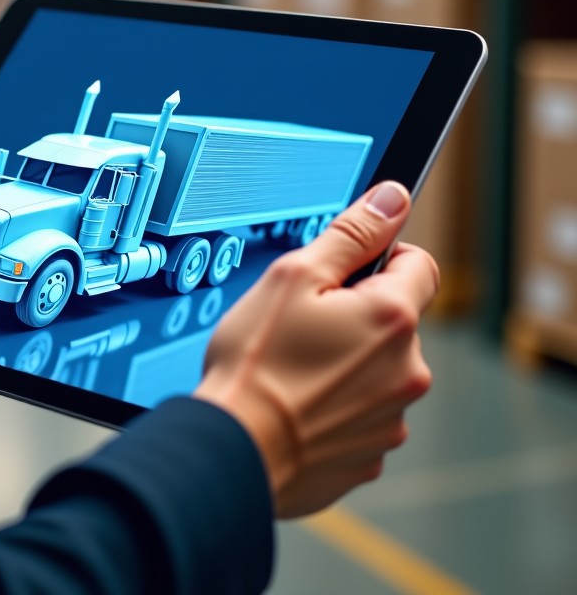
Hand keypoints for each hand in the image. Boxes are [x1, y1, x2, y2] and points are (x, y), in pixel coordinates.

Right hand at [194, 181, 437, 518]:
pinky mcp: (370, 455)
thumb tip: (394, 198)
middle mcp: (407, 371)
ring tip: (293, 369)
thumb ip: (352, 234)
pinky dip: (337, 406)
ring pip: (378, 369)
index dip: (382, 258)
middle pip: (396, 321)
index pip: (419, 264)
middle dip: (357, 315)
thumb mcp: (295, 276)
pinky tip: (297, 404)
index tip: (345, 272)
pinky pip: (363, 414)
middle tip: (302, 324)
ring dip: (348, 363)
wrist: (235, 450)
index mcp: (392, 319)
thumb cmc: (256, 364)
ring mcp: (391, 419)